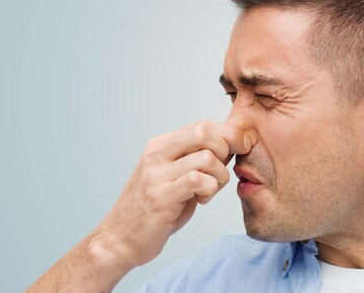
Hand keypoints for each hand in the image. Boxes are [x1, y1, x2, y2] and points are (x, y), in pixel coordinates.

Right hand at [91, 120, 253, 268]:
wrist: (119, 239)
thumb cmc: (155, 209)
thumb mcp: (175, 176)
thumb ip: (197, 159)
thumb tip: (233, 144)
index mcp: (160, 145)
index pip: (202, 124)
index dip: (229, 133)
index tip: (243, 146)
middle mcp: (156, 154)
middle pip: (204, 132)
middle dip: (228, 148)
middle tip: (227, 169)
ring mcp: (157, 174)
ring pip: (207, 158)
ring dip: (219, 176)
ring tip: (209, 191)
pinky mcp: (161, 196)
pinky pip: (198, 180)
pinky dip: (210, 189)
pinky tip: (202, 200)